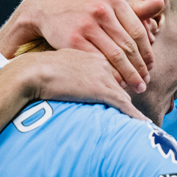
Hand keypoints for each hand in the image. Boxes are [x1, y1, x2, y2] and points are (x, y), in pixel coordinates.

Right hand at [0, 0, 160, 93]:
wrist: (45, 7)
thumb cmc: (82, 7)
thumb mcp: (106, 0)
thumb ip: (134, 8)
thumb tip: (162, 3)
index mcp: (113, 0)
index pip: (138, 31)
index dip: (146, 52)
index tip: (150, 66)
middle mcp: (101, 11)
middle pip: (128, 45)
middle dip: (140, 67)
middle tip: (146, 82)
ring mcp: (87, 26)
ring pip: (116, 56)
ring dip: (129, 75)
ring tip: (136, 87)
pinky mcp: (73, 40)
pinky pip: (97, 62)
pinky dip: (109, 75)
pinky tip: (116, 83)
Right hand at [12, 49, 146, 120]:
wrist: (32, 71)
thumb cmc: (38, 69)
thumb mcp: (60, 62)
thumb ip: (73, 68)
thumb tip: (74, 79)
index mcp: (92, 54)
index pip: (116, 62)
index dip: (127, 71)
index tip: (133, 79)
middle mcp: (102, 62)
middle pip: (127, 72)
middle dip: (138, 80)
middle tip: (143, 92)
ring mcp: (103, 75)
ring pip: (127, 89)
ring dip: (136, 101)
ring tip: (145, 116)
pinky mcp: (100, 89)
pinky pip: (123, 104)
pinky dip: (134, 115)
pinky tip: (143, 123)